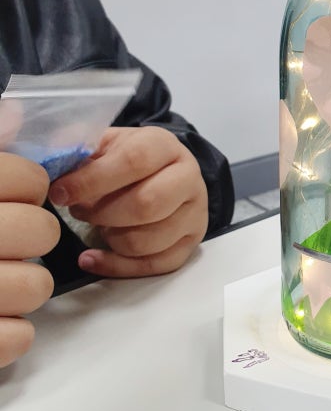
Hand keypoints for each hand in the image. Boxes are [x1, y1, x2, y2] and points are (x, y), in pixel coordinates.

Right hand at [0, 154, 58, 368]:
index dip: (26, 187)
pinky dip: (10, 332)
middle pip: (41, 232)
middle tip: (4, 240)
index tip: (9, 195)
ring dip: (23, 285)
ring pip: (36, 286)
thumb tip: (17, 115)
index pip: (29, 180)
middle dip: (31, 235)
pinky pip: (17, 337)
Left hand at [49, 127, 207, 278]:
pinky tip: (93, 257)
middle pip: (147, 204)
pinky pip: (154, 265)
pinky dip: (117, 266)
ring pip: (148, 240)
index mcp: (166, 146)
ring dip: (111, 239)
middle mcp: (189, 178)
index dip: (93, 180)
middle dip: (102, 214)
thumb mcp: (109, 144)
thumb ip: (83, 151)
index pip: (135, 161)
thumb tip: (55, 163)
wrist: (166, 173)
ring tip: (98, 226)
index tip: (61, 192)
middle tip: (80, 211)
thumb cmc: (129, 162)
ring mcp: (195, 213)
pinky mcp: (191, 243)